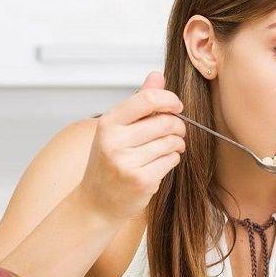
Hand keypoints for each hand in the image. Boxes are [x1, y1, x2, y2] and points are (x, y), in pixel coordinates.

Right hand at [78, 71, 185, 221]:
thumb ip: (140, 102)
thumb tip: (157, 75)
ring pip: (171, 142)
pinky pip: (172, 160)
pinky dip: (173, 159)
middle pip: (165, 122)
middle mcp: (115, 141)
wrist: (97, 202)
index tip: (177, 106)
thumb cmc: (109, 162)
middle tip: (177, 131)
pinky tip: (161, 163)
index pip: (148, 99)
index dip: (170, 100)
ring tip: (169, 147)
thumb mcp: (118, 129)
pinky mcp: (142, 180)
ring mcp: (127, 162)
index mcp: (108, 123)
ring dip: (177, 144)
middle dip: (178, 126)